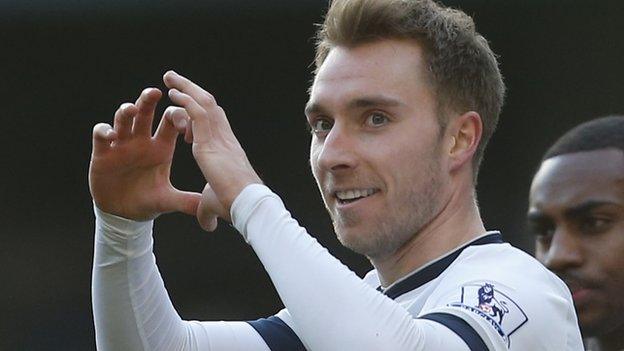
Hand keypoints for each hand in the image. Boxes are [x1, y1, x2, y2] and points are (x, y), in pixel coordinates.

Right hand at [88, 88, 201, 220]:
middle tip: (155, 92)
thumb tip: (206, 204)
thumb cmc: (147, 201)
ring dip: (126, 111)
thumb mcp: (167, 201)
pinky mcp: (103, 153)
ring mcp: (122, 145)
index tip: (183, 124)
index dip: (177, 117)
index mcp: (161, 147)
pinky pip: (101, 135)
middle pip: (145, 113)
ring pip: (123, 119)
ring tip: (131, 109)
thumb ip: (185, 201)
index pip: (170, 122)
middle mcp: (142, 141)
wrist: (123, 214)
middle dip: (148, 100)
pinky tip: (111, 135)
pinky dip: (104, 131)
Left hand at [163, 71, 261, 221]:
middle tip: (176, 80)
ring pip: (204, 103)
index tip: (184, 112)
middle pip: (210, 106)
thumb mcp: (214, 205)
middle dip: (192, 91)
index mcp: (226, 149)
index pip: (214, 123)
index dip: (199, 113)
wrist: (246, 205)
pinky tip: (172, 93)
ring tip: (169, 77)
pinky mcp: (211, 140)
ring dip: (186, 88)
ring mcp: (219, 136)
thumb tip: (208, 225)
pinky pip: (197, 112)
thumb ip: (207, 211)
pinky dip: (185, 100)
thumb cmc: (235, 206)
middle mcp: (224, 138)